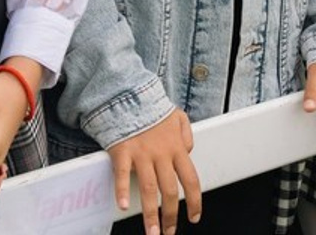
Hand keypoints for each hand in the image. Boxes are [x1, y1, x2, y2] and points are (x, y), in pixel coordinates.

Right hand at [108, 108, 200, 234]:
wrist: (130, 95)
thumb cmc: (153, 109)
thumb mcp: (178, 117)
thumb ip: (187, 135)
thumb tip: (189, 153)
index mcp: (176, 147)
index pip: (191, 179)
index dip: (194, 201)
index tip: (194, 217)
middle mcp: (161, 153)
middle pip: (169, 190)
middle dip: (170, 216)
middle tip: (168, 233)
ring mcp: (142, 153)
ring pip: (149, 189)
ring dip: (150, 214)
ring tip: (151, 232)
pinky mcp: (123, 151)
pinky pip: (122, 174)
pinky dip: (122, 191)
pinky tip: (123, 206)